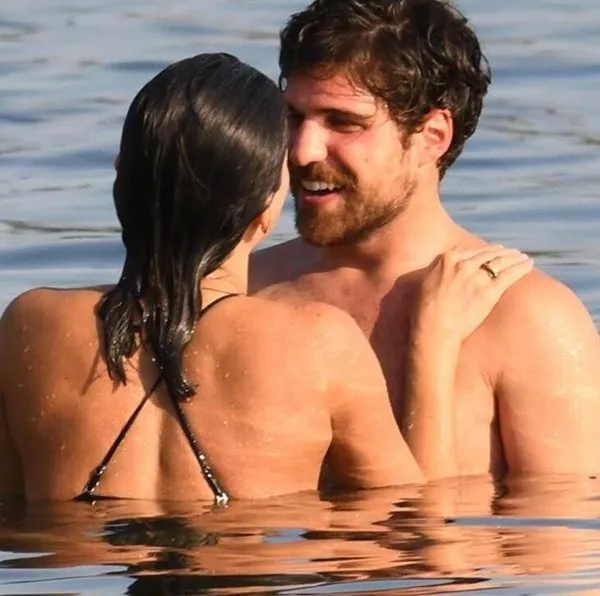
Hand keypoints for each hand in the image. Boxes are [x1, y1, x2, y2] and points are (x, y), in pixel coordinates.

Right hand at [413, 245, 533, 342]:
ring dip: (514, 257)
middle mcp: (464, 264)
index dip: (484, 250)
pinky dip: (521, 268)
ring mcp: (478, 277)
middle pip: (488, 254)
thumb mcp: (425, 282)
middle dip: (502, 252)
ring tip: (523, 257)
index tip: (492, 250)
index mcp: (447, 259)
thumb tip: (444, 266)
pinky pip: (510, 275)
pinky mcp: (490, 291)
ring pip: (501, 261)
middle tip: (512, 252)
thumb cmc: (424, 309)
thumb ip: (437, 270)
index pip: (471, 251)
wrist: (434, 327)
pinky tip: (529, 264)